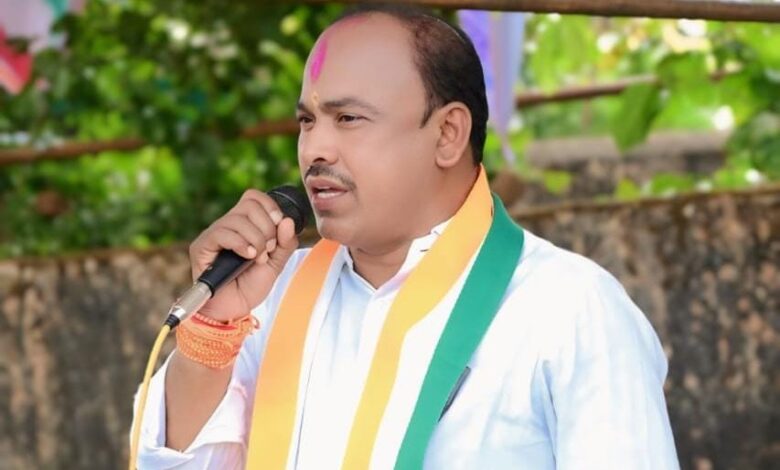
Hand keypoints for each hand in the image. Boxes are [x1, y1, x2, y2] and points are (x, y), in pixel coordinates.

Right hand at [187, 189, 298, 321]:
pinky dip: (241, 243)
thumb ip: (285, 243)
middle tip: (268, 249)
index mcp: (244, 224)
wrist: (234, 309)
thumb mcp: (276, 263)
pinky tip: (248, 256)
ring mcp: (214, 234)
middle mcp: (228, 225)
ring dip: (256, 239)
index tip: (280, 227)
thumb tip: (287, 220)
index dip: (270, 207)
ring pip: (238, 219)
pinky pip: (222, 233)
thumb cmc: (250, 286)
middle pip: (249, 205)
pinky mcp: (202, 246)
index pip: (254, 197)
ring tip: (258, 257)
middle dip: (267, 227)